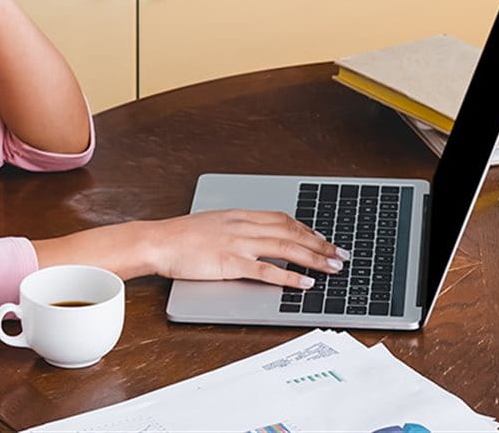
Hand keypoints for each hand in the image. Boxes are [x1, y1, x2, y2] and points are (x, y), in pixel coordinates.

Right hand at [142, 210, 348, 289]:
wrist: (158, 241)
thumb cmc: (180, 236)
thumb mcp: (213, 224)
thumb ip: (236, 228)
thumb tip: (255, 237)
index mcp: (240, 215)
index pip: (283, 219)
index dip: (307, 229)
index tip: (323, 238)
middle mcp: (243, 226)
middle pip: (291, 232)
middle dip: (320, 244)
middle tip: (340, 255)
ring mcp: (238, 244)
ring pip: (286, 248)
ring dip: (314, 258)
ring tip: (333, 268)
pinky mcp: (230, 263)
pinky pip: (267, 270)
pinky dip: (290, 276)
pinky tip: (305, 283)